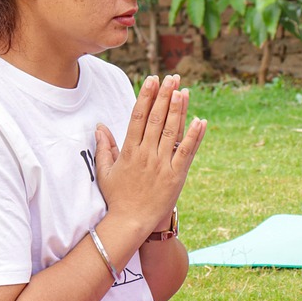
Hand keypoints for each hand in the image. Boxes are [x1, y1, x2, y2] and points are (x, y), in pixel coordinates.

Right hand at [94, 74, 205, 235]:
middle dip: (165, 96)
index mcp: (129, 151)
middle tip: (172, 77)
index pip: (138, 117)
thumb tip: (100, 126)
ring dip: (179, 109)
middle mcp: (146, 154)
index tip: (152, 79)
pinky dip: (194, 136)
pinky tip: (201, 120)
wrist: (131, 223)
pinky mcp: (176, 176)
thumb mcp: (105, 171)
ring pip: (172, 132)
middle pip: (157, 119)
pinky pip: (186, 152)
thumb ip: (104, 147)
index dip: (146, 96)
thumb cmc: (117, 198)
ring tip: (183, 90)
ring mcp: (161, 165)